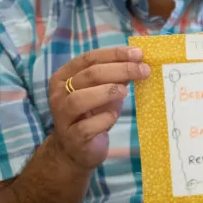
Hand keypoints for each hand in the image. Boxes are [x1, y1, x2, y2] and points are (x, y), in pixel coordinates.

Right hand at [49, 46, 150, 168]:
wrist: (76, 149)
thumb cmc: (92, 114)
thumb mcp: (104, 91)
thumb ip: (116, 76)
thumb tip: (140, 60)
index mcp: (64, 77)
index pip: (89, 58)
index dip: (114, 54)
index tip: (138, 54)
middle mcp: (59, 94)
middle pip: (88, 75)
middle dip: (119, 70)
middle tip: (143, 70)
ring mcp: (63, 116)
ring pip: (79, 99)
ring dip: (106, 92)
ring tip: (125, 91)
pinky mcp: (72, 137)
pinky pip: (86, 126)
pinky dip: (103, 119)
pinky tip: (114, 115)